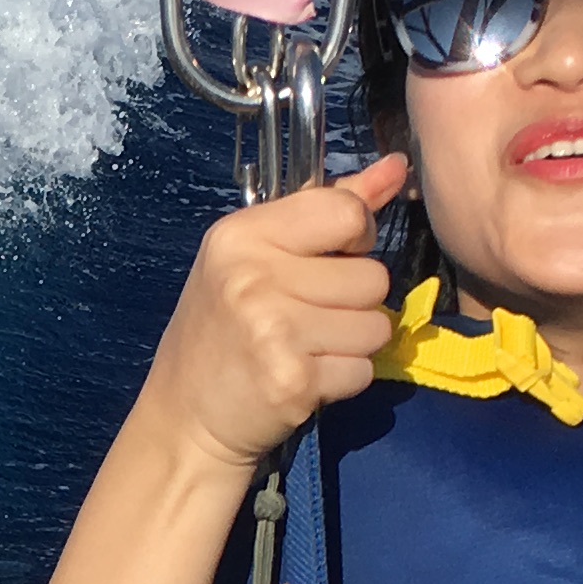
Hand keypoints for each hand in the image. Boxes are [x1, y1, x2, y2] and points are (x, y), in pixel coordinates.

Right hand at [135, 153, 411, 469]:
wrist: (186, 416)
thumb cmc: (223, 330)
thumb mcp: (257, 256)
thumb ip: (327, 209)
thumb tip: (396, 167)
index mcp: (241, 235)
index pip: (345, 212)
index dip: (355, 237)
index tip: (331, 258)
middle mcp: (253, 276)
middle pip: (372, 276)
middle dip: (354, 302)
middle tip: (307, 318)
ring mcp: (273, 330)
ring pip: (376, 326)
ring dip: (352, 343)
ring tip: (307, 348)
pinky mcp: (293, 380)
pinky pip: (363, 369)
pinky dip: (343, 379)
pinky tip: (305, 377)